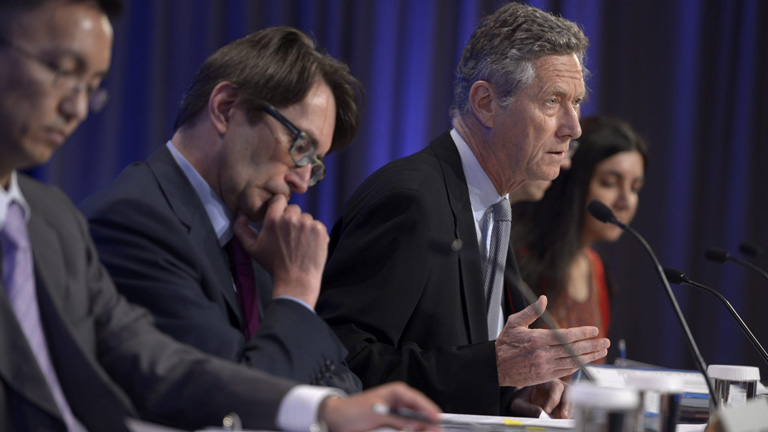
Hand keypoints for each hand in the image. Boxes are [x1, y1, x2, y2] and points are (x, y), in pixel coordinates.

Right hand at [233, 195, 327, 307]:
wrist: (296, 280)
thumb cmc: (273, 265)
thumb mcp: (251, 248)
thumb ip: (241, 228)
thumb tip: (242, 212)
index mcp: (273, 219)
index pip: (279, 199)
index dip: (279, 207)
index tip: (280, 218)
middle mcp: (291, 218)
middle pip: (293, 209)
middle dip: (291, 219)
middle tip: (289, 237)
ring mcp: (307, 223)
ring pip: (306, 217)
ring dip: (303, 227)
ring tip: (299, 244)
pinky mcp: (320, 230)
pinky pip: (317, 225)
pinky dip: (314, 234)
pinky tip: (308, 246)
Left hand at [321, 382, 442, 431]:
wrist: (335, 420)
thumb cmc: (354, 410)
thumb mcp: (377, 413)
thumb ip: (398, 418)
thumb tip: (418, 424)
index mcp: (398, 392)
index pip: (419, 401)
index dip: (430, 411)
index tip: (438, 421)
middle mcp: (400, 403)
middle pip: (420, 414)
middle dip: (427, 424)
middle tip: (436, 431)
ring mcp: (397, 415)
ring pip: (415, 424)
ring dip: (420, 428)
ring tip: (430, 431)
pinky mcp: (393, 426)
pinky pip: (406, 429)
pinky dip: (410, 431)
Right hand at [495, 295, 608, 386]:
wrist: (494, 367)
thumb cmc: (504, 343)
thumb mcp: (515, 322)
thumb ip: (531, 311)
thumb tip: (544, 298)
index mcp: (537, 339)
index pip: (566, 336)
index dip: (582, 333)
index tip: (594, 330)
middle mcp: (543, 354)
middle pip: (573, 349)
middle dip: (592, 345)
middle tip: (606, 342)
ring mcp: (545, 367)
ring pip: (572, 362)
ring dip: (589, 357)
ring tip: (602, 352)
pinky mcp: (544, 376)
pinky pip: (565, 371)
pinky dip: (577, 366)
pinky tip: (586, 362)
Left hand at [510, 380, 570, 418]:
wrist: (526, 403)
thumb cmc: (523, 400)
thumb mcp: (520, 404)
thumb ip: (527, 408)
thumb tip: (540, 413)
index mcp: (547, 381)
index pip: (555, 387)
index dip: (553, 399)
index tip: (547, 410)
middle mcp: (558, 387)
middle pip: (569, 391)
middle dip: (567, 404)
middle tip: (564, 416)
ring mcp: (564, 396)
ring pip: (573, 399)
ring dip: (571, 409)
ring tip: (566, 419)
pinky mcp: (566, 406)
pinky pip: (572, 409)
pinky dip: (570, 414)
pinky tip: (566, 421)